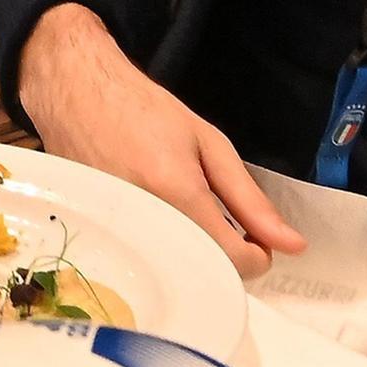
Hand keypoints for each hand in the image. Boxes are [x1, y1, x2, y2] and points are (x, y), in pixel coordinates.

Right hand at [16, 4, 304, 279]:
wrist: (75, 92)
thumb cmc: (142, 110)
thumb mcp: (208, 144)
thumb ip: (250, 200)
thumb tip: (292, 245)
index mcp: (178, 192)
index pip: (234, 261)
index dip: (257, 256)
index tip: (255, 237)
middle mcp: (144, 218)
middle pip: (201, 273)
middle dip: (222, 257)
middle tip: (220, 224)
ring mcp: (113, 232)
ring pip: (171, 273)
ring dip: (190, 257)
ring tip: (184, 217)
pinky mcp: (93, 239)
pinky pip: (140, 264)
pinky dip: (159, 253)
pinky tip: (155, 221)